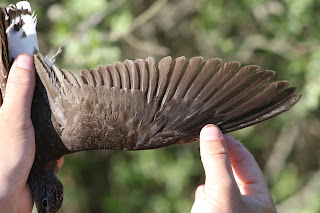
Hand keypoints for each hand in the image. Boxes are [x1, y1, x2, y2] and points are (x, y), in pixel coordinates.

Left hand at [0, 54, 63, 212]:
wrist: (10, 195)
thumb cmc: (6, 155)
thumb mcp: (14, 118)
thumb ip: (20, 90)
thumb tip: (24, 58)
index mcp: (3, 107)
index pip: (15, 80)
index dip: (29, 69)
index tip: (44, 63)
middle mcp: (12, 117)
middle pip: (33, 98)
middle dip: (48, 101)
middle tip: (60, 97)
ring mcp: (24, 132)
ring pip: (45, 117)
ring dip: (55, 124)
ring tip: (61, 126)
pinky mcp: (34, 146)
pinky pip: (50, 136)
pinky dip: (56, 142)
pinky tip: (55, 151)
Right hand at [191, 124, 275, 212]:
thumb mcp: (221, 190)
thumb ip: (218, 160)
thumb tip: (211, 129)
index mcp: (260, 200)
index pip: (247, 162)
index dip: (231, 144)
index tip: (214, 130)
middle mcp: (247, 206)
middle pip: (234, 171)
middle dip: (219, 156)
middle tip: (205, 139)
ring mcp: (230, 212)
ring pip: (221, 185)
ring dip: (211, 173)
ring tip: (202, 159)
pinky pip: (211, 199)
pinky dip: (205, 192)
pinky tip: (200, 192)